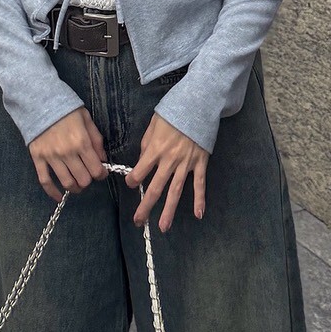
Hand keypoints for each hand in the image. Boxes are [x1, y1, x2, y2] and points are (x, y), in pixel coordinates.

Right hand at [28, 107, 107, 201]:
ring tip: (78, 185)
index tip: (101, 173)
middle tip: (88, 175)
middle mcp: (67, 152)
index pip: (95, 169)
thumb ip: (96, 139)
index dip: (101, 174)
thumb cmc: (66, 109)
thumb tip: (102, 159)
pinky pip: (45, 180)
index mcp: (81, 142)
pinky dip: (52, 192)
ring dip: (75, 187)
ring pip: (66, 182)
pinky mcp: (37, 158)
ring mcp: (51, 157)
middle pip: (83, 179)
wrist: (39, 101)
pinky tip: (59, 197)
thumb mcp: (86, 119)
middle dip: (88, 180)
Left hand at [127, 114, 207, 232]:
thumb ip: (147, 143)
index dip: (133, 179)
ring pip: (176, 191)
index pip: (140, 171)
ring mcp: (186, 163)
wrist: (198, 105)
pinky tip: (198, 214)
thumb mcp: (154, 124)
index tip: (130, 184)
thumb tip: (143, 160)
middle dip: (145, 206)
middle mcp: (170, 160)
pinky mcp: (200, 163)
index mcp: (156, 149)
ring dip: (169, 210)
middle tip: (138, 221)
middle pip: (156, 187)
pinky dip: (200, 199)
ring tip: (163, 227)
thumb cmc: (173, 112)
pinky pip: (200, 184)